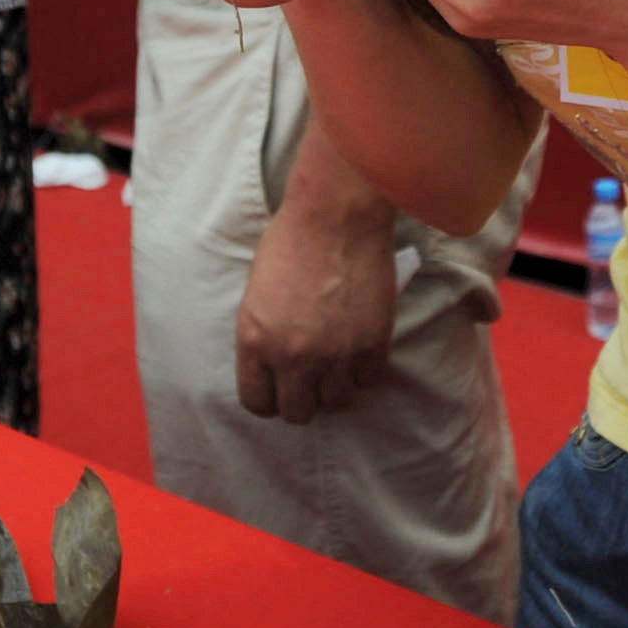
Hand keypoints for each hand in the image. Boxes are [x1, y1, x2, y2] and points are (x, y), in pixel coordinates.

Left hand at [235, 178, 402, 423]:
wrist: (336, 214)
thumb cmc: (291, 241)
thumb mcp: (256, 293)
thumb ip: (263, 335)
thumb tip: (275, 366)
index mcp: (254, 341)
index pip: (256, 402)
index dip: (268, 400)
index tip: (278, 391)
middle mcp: (293, 356)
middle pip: (297, 413)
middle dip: (302, 399)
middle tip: (310, 381)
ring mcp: (336, 354)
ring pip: (337, 404)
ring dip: (336, 388)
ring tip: (337, 366)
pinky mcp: (372, 344)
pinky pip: (368, 381)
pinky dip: (364, 371)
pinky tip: (359, 350)